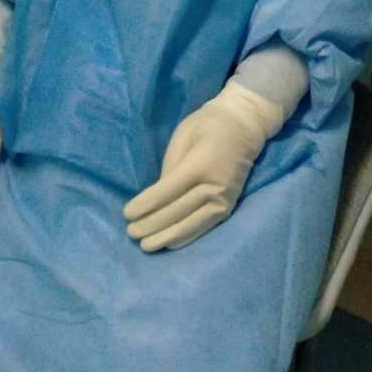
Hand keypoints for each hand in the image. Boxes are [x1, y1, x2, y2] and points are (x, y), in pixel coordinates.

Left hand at [123, 80, 283, 251]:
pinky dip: (186, 237)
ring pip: (191, 224)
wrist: (244, 126)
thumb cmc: (207, 126)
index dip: (146, 204)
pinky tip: (170, 244)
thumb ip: (171, 166)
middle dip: (151, 223)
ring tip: (145, 245)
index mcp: (201, 163)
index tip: (127, 213)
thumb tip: (157, 196)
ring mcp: (224, 198)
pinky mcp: (229, 206)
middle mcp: (215, 185)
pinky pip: (205, 226)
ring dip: (166, 236)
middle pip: (178, 210)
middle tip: (130, 232)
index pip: (168, 190)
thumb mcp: (183, 136)